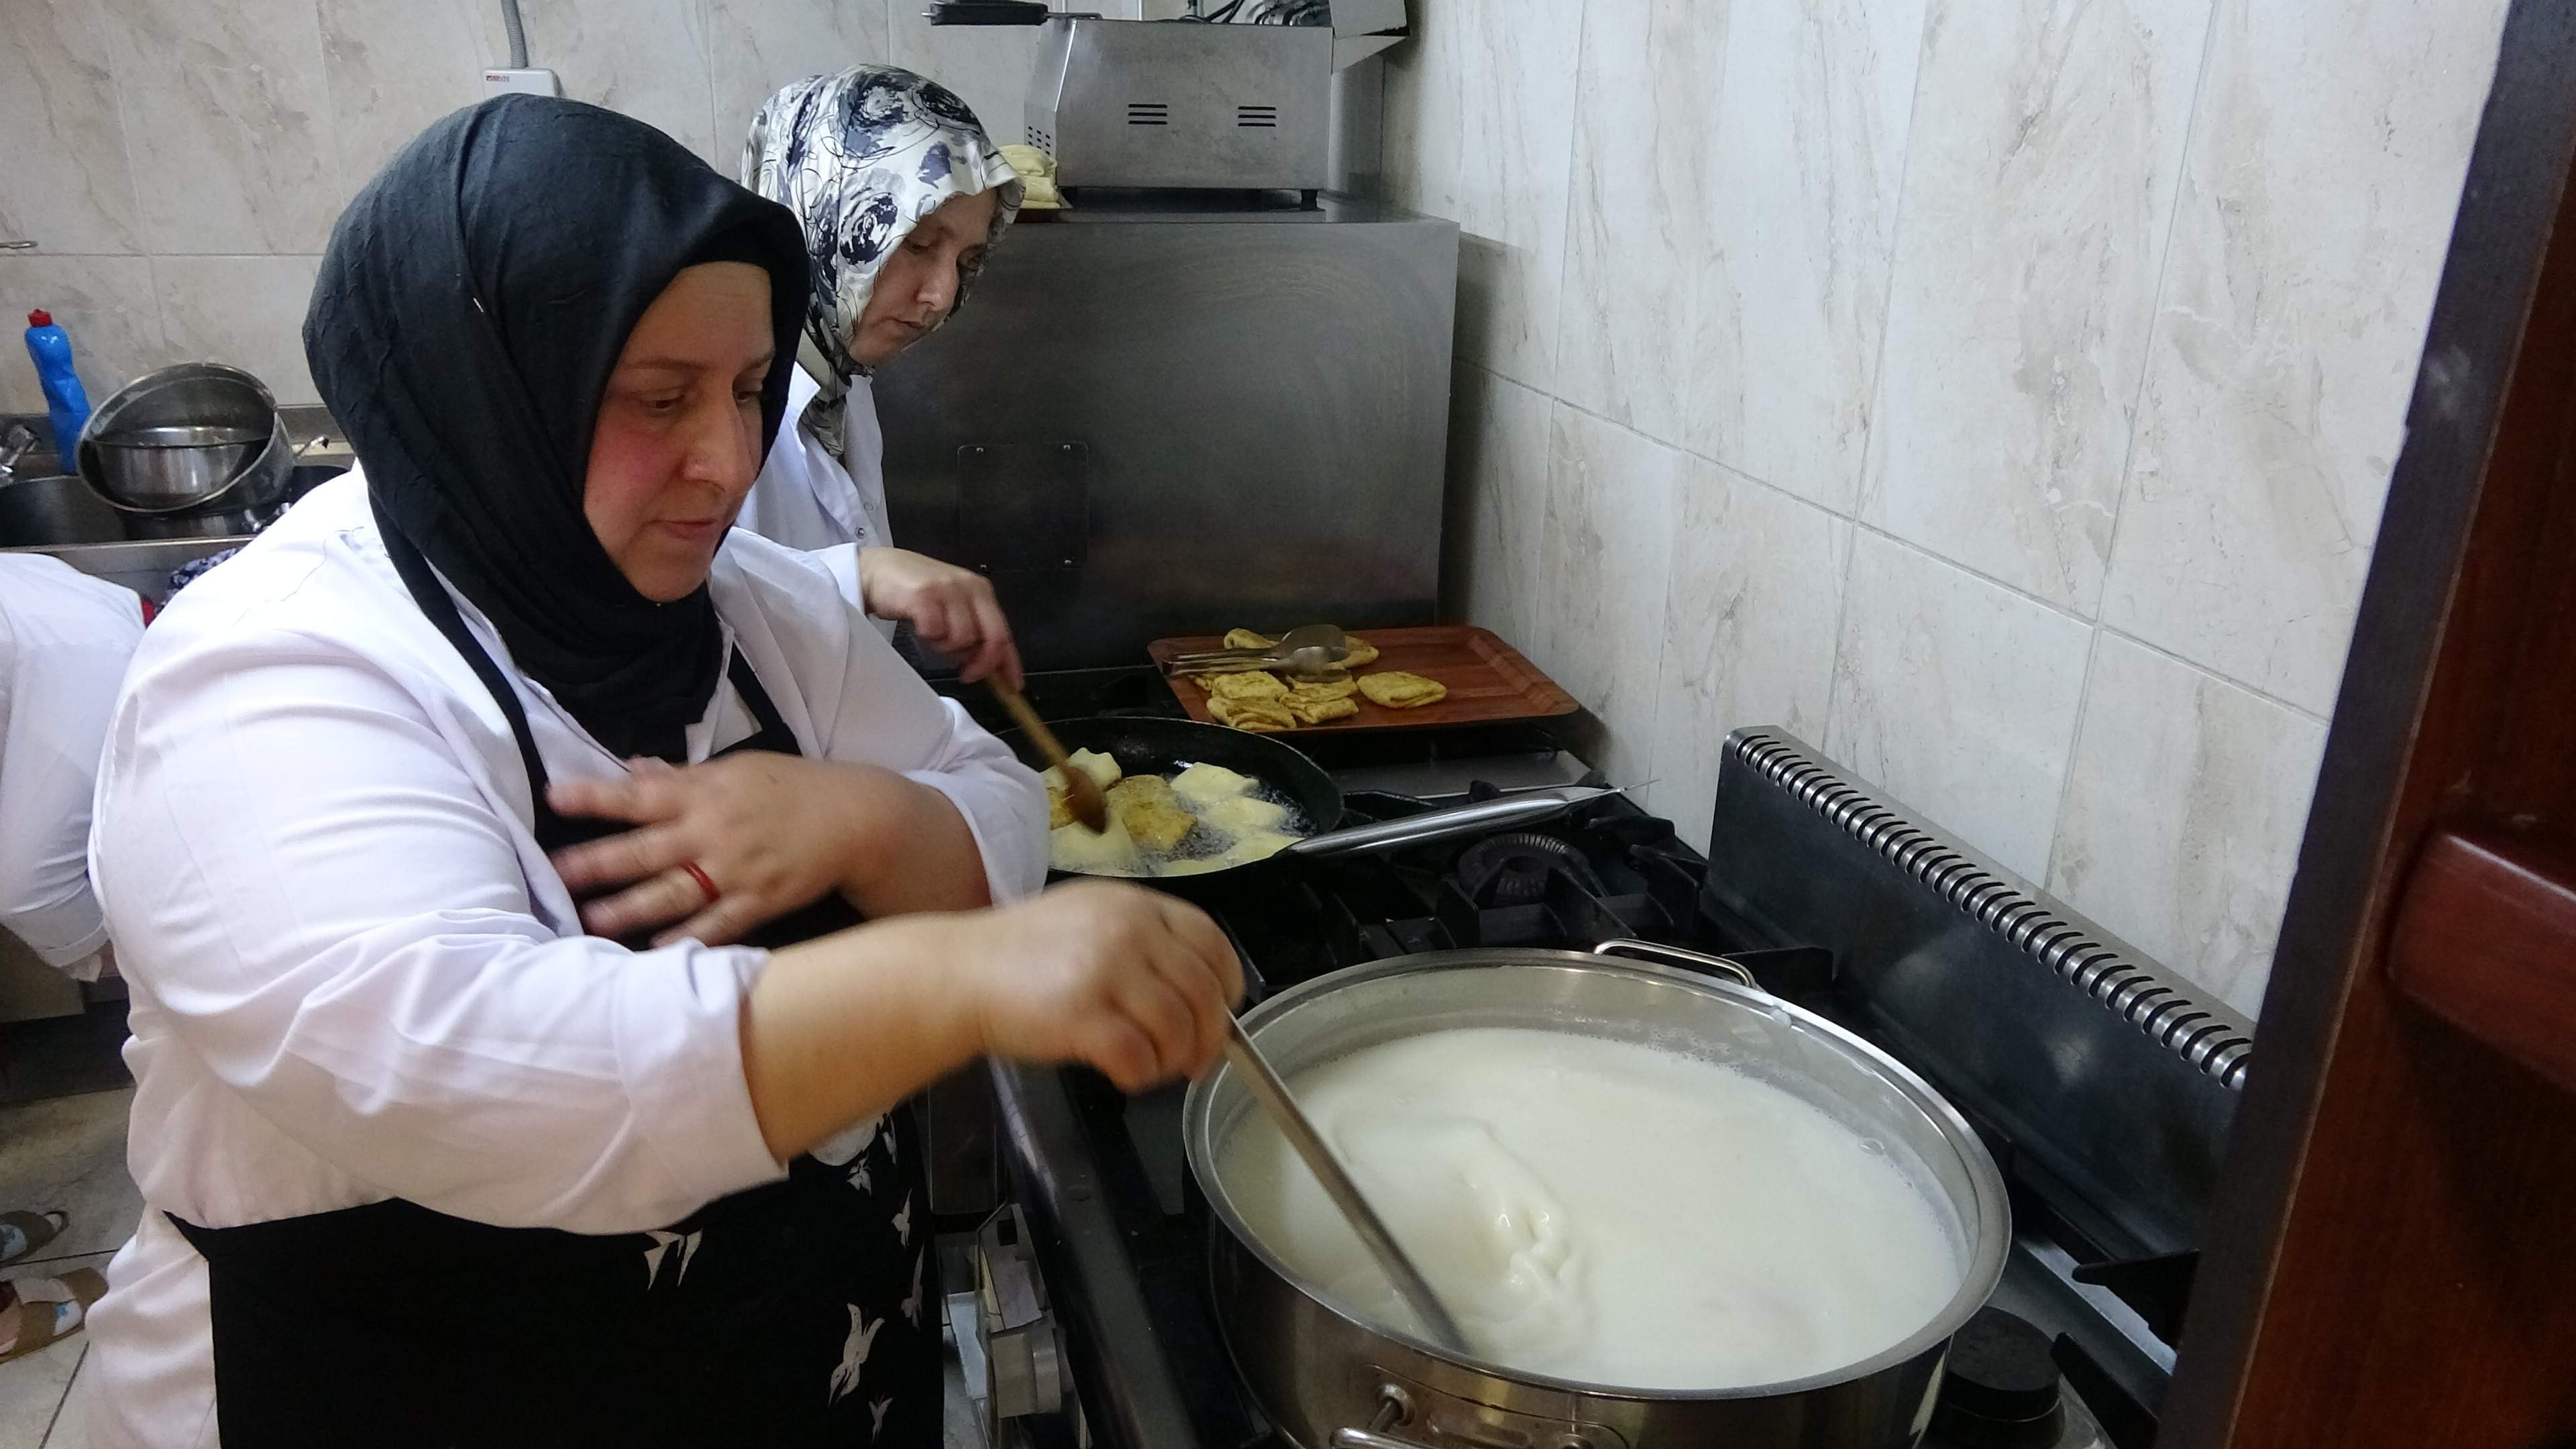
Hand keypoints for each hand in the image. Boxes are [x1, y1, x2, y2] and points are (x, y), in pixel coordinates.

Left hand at [548, 754, 906, 945]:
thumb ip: (682, 775)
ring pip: (674, 892)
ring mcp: (736, 870)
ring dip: (632, 907)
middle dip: (600, 861)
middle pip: (647, 848)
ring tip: (593, 920)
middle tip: (558, 873)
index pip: (640, 794)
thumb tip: (631, 768)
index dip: (596, 796)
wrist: (856, 817)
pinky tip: (657, 952)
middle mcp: (714, 831)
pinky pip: (718, 924)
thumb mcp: (737, 770)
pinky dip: (689, 939)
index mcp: (705, 792)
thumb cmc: (792, 788)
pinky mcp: (760, 901)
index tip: (554, 797)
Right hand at [856, 547, 1022, 689]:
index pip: (1004, 632)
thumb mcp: (952, 608)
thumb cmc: (916, 593)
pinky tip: (921, 626)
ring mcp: (947, 590)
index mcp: (981, 591)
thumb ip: (972, 631)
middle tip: (967, 674)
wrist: (876, 569)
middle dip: (983, 663)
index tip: (1013, 687)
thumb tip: (986, 665)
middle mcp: (970, 587)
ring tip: (933, 635)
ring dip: (947, 646)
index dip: (1010, 663)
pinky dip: (928, 636)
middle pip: (993, 637)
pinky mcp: (923, 595)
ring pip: (963, 638)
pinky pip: (935, 631)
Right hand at [953, 881, 1244, 1091]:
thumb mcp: (1089, 920)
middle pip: (1203, 991)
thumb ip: (1143, 941)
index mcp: (1135, 904)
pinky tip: (1123, 1076)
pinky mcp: (1081, 1014)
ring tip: (1151, 1068)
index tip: (1221, 1014)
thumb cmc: (1021, 956)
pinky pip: (1139, 1058)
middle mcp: (1128, 930)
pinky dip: (1140, 1076)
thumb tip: (1200, 994)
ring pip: (1177, 1029)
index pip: (1211, 941)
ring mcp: (1105, 970)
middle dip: (1208, 1037)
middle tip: (1194, 1063)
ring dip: (1171, 1060)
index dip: (1227, 985)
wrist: (956, 974)